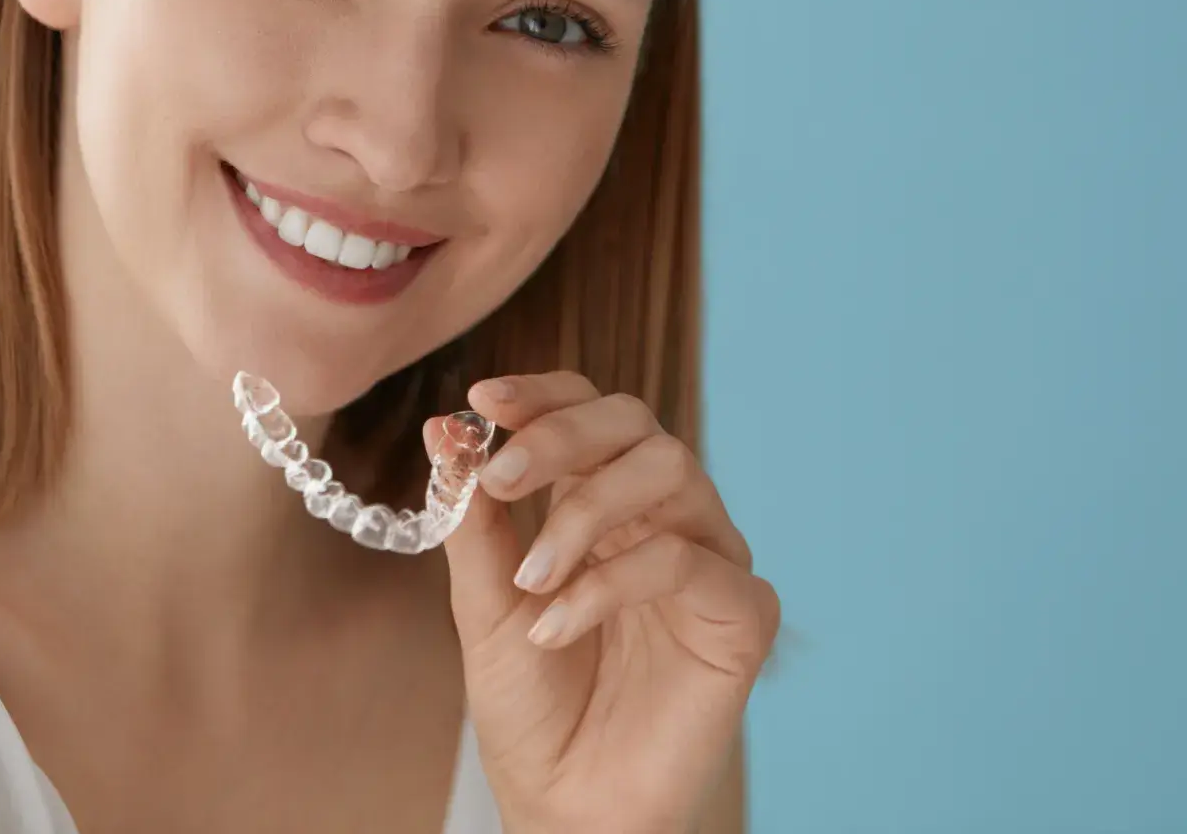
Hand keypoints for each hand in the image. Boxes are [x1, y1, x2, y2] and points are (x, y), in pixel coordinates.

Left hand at [427, 373, 778, 833]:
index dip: (541, 394)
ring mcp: (708, 561)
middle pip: (636, 423)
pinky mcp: (742, 616)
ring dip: (584, 513)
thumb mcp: (483, 600)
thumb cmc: (529, 705)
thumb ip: (472, 516)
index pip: (587, 413)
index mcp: (603, 503)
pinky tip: (557, 626)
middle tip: (499, 479)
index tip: (481, 399)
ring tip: (530, 578)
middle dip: (561, 436)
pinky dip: (611, 583)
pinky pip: (689, 560)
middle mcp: (663, 518)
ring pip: (671, 471)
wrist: (563, 805)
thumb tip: (444, 427)